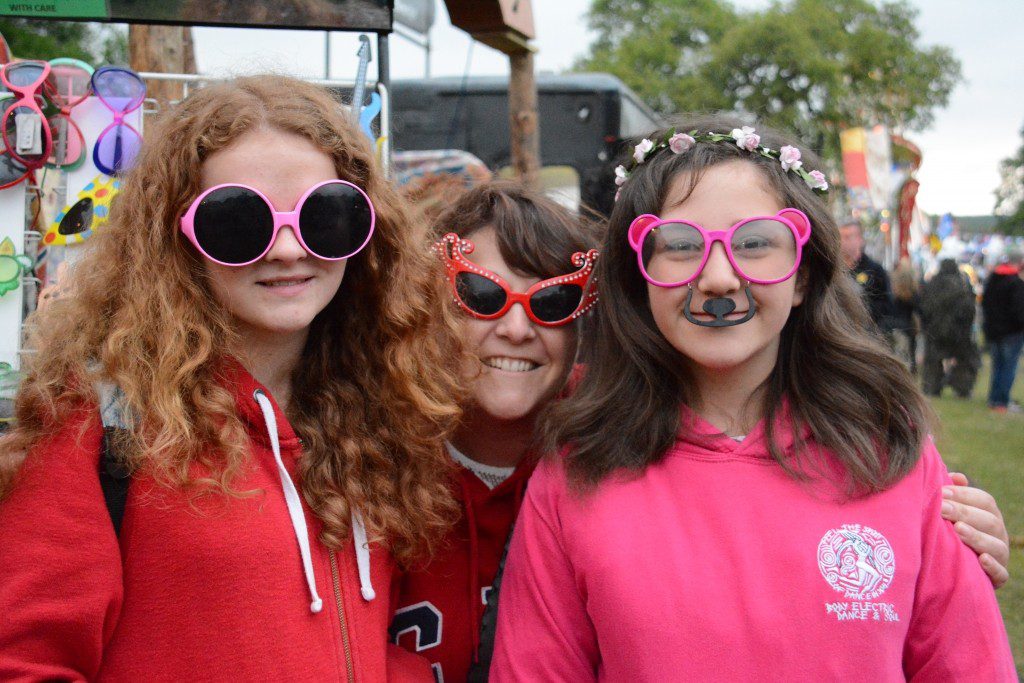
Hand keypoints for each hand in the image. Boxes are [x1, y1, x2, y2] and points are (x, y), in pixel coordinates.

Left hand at [941, 472, 1009, 588]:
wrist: (950, 569)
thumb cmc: (948, 532)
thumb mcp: (949, 513)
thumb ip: (953, 495)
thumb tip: (957, 477)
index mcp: (988, 515)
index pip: (984, 500)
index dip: (964, 495)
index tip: (941, 492)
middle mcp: (998, 534)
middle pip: (990, 520)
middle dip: (965, 513)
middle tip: (942, 509)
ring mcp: (1000, 556)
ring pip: (997, 545)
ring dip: (978, 537)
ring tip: (958, 529)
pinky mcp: (997, 578)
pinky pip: (1001, 573)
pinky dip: (993, 567)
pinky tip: (982, 558)